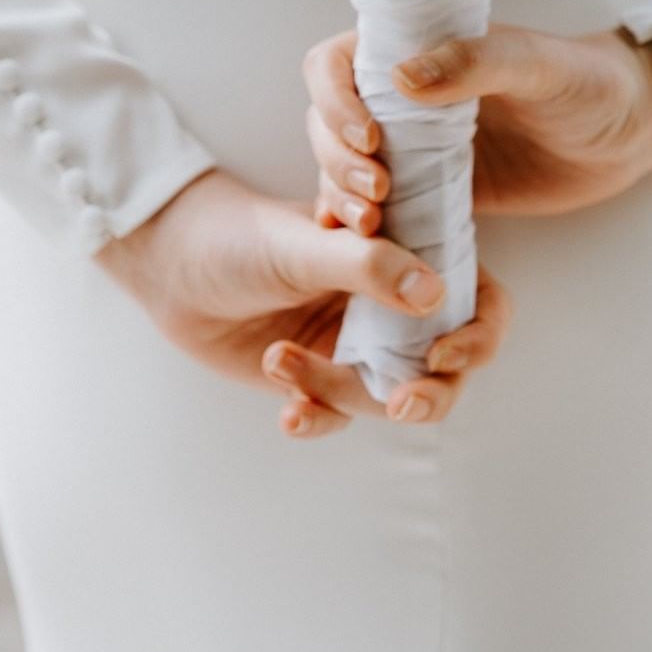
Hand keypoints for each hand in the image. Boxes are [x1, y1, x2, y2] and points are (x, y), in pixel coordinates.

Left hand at [96, 167, 510, 436]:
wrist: (172, 266)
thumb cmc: (241, 234)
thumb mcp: (302, 245)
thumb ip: (367, 266)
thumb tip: (436, 293)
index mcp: (406, 253)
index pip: (478, 296)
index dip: (478, 331)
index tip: (442, 352)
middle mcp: (392, 302)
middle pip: (447, 364)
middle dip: (430, 393)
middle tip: (397, 405)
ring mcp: (356, 341)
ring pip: (389, 396)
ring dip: (345, 396)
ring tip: (283, 364)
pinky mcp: (318, 375)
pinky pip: (338, 414)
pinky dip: (317, 417)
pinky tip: (287, 412)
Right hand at [304, 25, 651, 221]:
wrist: (628, 133)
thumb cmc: (588, 83)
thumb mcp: (537, 65)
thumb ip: (476, 63)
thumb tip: (402, 77)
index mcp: (416, 49)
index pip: (337, 62)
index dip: (334, 98)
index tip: (368, 137)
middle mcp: (403, 98)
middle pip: (328, 121)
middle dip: (335, 157)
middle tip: (376, 193)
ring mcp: (414, 148)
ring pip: (343, 169)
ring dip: (342, 195)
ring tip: (371, 227)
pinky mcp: (432, 194)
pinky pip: (379, 213)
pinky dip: (362, 230)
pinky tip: (368, 251)